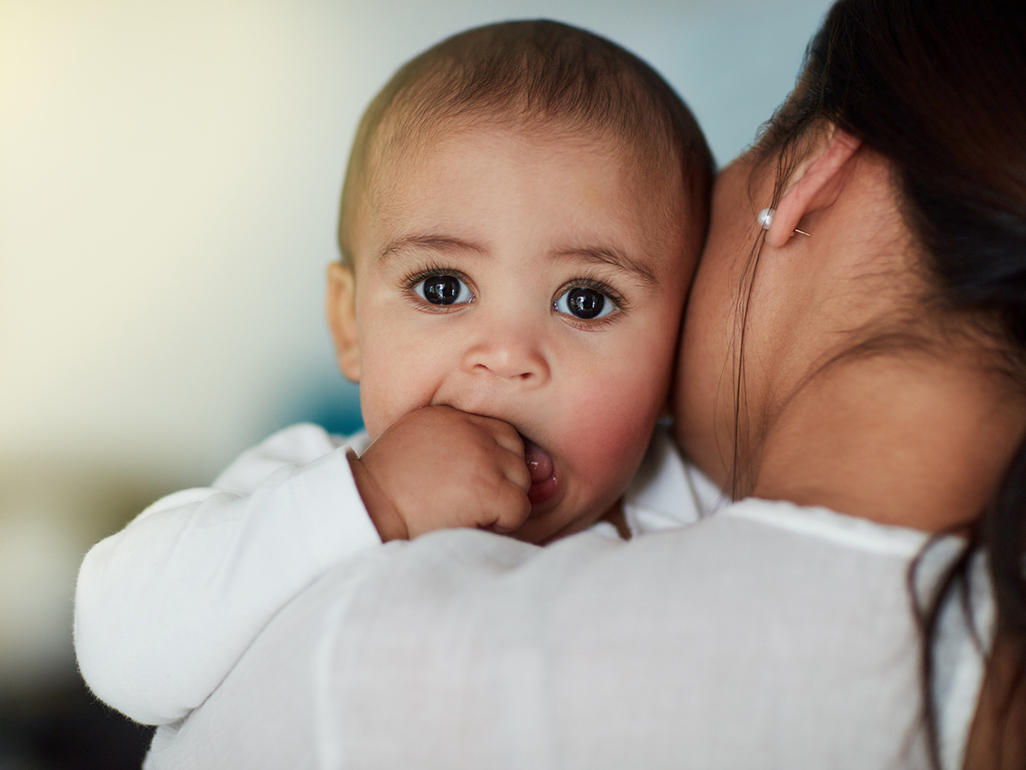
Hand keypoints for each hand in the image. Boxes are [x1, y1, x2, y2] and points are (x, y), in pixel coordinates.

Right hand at [348, 406, 531, 540]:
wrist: (368, 512)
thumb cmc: (385, 489)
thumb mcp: (413, 442)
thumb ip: (450, 440)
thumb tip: (494, 458)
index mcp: (449, 414)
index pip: (498, 431)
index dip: (492, 461)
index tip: (469, 482)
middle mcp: (470, 427)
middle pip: (515, 451)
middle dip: (502, 479)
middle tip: (470, 500)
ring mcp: (482, 456)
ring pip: (522, 480)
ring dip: (502, 502)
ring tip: (468, 511)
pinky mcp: (489, 488)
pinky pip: (520, 508)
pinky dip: (503, 524)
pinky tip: (472, 523)